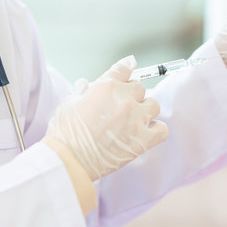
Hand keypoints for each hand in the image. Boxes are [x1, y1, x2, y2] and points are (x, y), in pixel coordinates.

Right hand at [44, 56, 168, 180]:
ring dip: (146, 109)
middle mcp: (125, 100)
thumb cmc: (65, 133)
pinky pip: (162, 129)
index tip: (130, 66)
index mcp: (106, 87)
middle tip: (121, 105)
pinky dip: (156, 130)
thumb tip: (85, 84)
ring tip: (135, 119)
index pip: (124, 68)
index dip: (127, 67)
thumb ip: (82, 90)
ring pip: (154, 105)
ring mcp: (136, 120)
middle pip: (139, 87)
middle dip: (131, 94)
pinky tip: (147, 132)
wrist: (70, 160)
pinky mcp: (143, 140)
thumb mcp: (68, 103)